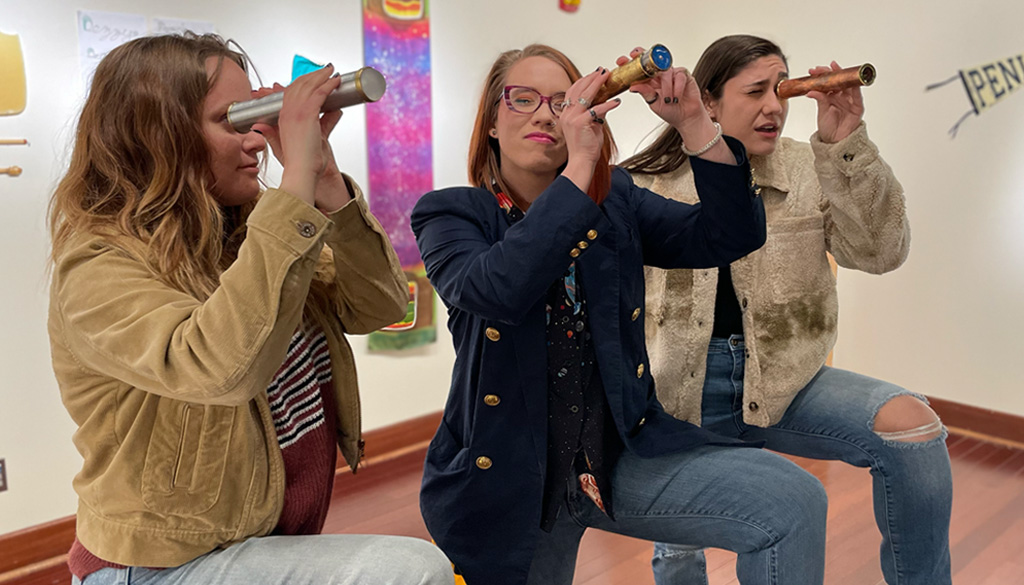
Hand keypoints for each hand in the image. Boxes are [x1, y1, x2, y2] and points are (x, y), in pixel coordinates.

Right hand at [252, 65, 341, 205]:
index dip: (303, 82)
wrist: (301, 172)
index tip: (315, 76)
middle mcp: (287, 112)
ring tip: (331, 70)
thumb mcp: (316, 136)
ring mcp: (296, 113)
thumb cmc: (306, 161)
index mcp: (284, 118)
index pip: (291, 92)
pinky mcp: (306, 115)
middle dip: (313, 75)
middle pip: (299, 85)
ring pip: (308, 86)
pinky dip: (327, 84)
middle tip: (325, 70)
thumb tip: (338, 111)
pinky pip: (318, 93)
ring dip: (321, 76)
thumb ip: (326, 122)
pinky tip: (335, 80)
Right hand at [558, 67, 620, 189]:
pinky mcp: (580, 123)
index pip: (573, 90)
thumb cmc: (585, 147)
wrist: (581, 161)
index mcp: (567, 113)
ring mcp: (572, 118)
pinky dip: (607, 104)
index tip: (595, 74)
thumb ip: (595, 113)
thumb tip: (605, 103)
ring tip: (607, 76)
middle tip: (603, 71)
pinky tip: (616, 101)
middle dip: (591, 78)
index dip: (584, 80)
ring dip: (597, 84)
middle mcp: (567, 113)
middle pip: (578, 88)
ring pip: (585, 95)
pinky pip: (596, 110)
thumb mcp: (590, 126)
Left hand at [620, 48, 702, 129]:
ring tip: (667, 99)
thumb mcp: (653, 103)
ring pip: (666, 72)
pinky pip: (679, 76)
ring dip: (666, 87)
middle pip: (652, 61)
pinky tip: (676, 97)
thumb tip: (633, 87)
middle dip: (644, 58)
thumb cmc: (670, 111)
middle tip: (637, 57)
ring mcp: (672, 74)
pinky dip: (677, 87)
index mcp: (650, 81)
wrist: (686, 118)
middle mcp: (660, 75)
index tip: (621, 60)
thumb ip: (645, 93)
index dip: (631, 62)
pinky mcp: (684, 75)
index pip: (640, 68)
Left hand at [806, 61, 863, 143]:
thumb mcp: (822, 111)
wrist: (834, 142)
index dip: (823, 75)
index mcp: (832, 97)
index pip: (829, 82)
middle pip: (839, 81)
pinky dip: (855, 89)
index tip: (814, 70)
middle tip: (822, 68)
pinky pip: (857, 96)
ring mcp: (850, 101)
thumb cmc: (828, 127)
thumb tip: (810, 91)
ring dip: (842, 77)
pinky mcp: (858, 107)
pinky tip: (849, 83)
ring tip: (834, 69)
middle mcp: (842, 97)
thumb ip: (820, 99)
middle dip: (831, 72)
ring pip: (848, 85)